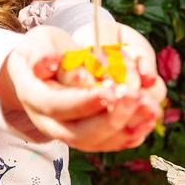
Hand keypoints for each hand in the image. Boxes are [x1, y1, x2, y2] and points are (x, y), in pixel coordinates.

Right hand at [0, 26, 158, 151]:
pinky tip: (150, 117)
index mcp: (33, 97)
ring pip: (97, 142)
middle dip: (110, 119)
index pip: (56, 106)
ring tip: (151, 108)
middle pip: (77, 134)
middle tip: (134, 97)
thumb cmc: (44, 50)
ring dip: (127, 128)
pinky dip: (133, 132)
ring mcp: (68, 133)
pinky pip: (110, 142)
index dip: (82, 102)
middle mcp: (49, 122)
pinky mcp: (88, 136)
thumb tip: (51, 63)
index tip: (108, 91)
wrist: (44, 69)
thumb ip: (44, 52)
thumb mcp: (40, 42)